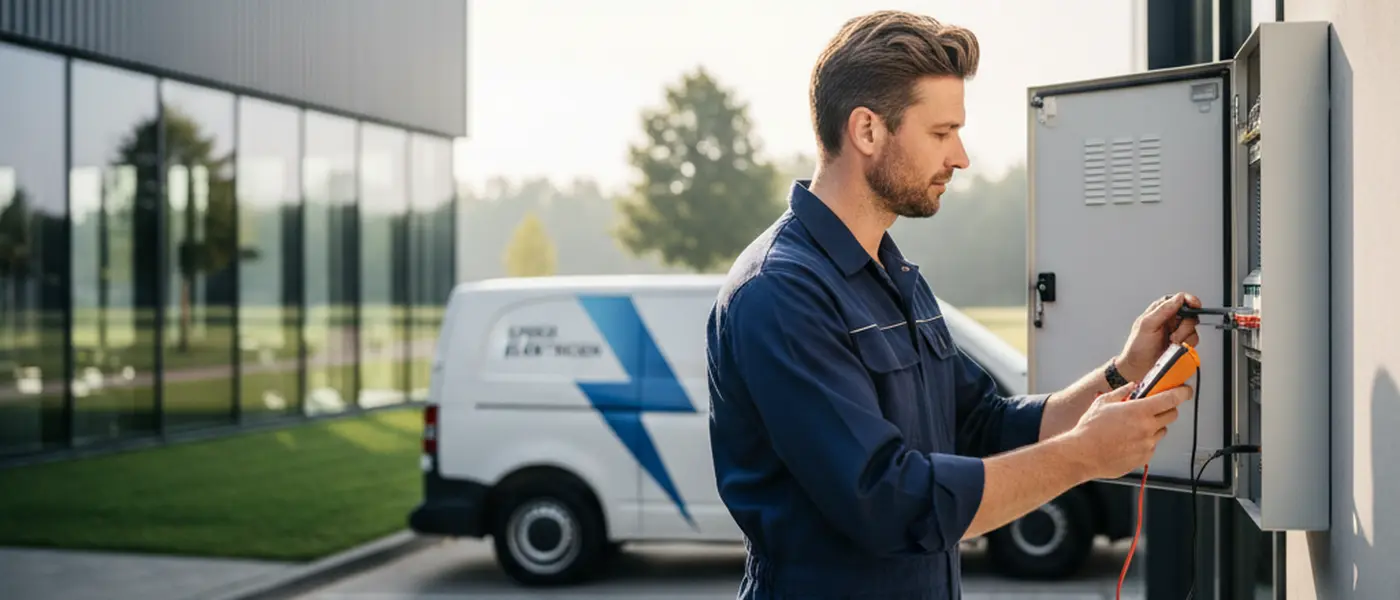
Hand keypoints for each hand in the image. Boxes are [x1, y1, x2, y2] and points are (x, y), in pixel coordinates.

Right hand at [1063, 382, 1192, 479]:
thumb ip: (1121, 392)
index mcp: (1139, 411)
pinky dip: (1145, 442)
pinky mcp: (1143, 458)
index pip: (1170, 398)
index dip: (1181, 392)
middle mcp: (1147, 428)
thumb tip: (1131, 387)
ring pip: (1161, 432)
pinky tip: (1128, 441)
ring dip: (1153, 427)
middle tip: (1153, 409)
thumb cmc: (1089, 430)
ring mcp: (1147, 444)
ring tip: (1133, 428)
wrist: (1082, 455)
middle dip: (1166, 409)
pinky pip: (1151, 447)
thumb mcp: (1102, 403)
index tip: (1185, 391)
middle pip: (1172, 415)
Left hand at [1115, 292, 1201, 381]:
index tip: (1194, 304)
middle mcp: (1169, 319)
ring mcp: (1176, 331)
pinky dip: (1186, 344)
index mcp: (1160, 310)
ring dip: (1183, 337)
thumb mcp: (1146, 325)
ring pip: (1192, 328)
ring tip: (1170, 342)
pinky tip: (1174, 347)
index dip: (1189, 300)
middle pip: (1190, 314)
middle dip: (1184, 326)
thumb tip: (1177, 298)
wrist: (1138, 368)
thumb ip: (1162, 310)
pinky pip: (1193, 340)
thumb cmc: (1137, 347)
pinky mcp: (1182, 343)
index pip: (1179, 299)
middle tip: (1173, 334)